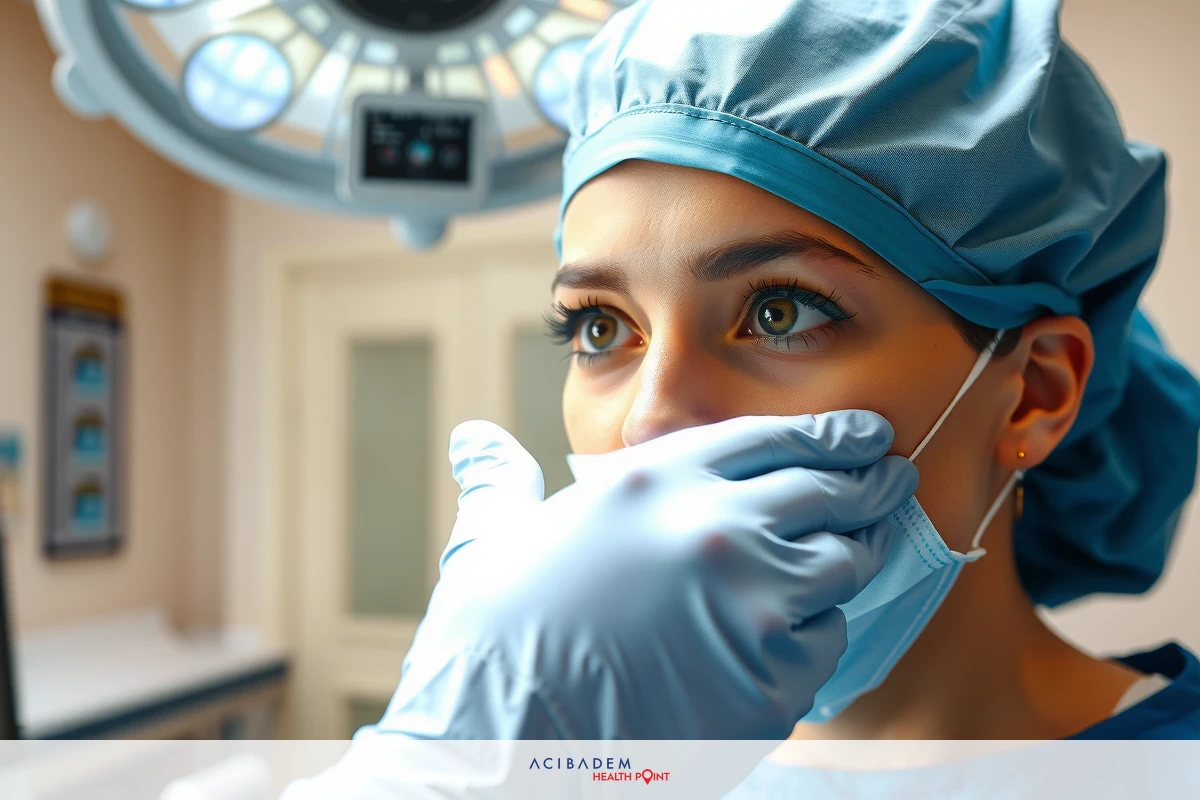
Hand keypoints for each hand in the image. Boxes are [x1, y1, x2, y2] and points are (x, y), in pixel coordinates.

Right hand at [375, 411, 917, 739]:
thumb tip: (474, 440)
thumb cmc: (493, 640)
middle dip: (870, 484)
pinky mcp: (770, 680)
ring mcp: (750, 605)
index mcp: (653, 482)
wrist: (498, 745)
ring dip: (853, 556)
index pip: (774, 438)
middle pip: (827, 491)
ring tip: (858, 549)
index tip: (864, 433)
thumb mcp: (492, 539)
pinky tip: (792, 635)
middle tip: (892, 481)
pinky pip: (826, 641)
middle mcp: (713, 528)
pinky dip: (816, 634)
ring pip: (843, 563)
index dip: (830, 433)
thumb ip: (502, 479)